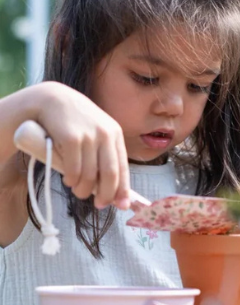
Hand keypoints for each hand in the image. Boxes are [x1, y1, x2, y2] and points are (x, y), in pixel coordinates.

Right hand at [33, 82, 130, 209]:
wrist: (51, 99)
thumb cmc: (75, 122)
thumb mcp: (96, 132)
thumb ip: (105, 154)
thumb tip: (114, 188)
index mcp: (115, 134)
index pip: (123, 167)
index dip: (123, 189)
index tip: (122, 205)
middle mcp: (105, 134)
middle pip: (110, 174)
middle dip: (105, 194)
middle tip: (99, 205)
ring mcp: (88, 135)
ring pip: (90, 174)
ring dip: (84, 189)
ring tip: (79, 192)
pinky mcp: (71, 137)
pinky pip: (74, 168)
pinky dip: (72, 180)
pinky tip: (69, 181)